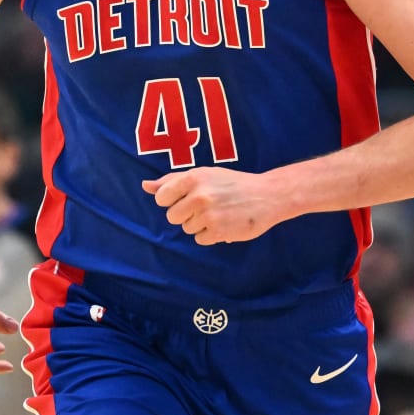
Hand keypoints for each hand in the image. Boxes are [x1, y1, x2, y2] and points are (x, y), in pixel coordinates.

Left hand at [143, 167, 287, 244]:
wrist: (267, 195)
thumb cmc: (232, 183)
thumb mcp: (204, 174)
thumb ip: (172, 181)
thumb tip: (145, 186)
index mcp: (193, 178)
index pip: (162, 198)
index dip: (172, 200)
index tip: (186, 198)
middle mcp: (199, 196)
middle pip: (172, 216)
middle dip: (186, 214)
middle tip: (205, 206)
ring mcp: (209, 215)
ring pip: (187, 228)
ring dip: (199, 224)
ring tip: (218, 213)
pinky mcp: (219, 232)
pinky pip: (200, 240)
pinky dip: (210, 234)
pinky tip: (224, 223)